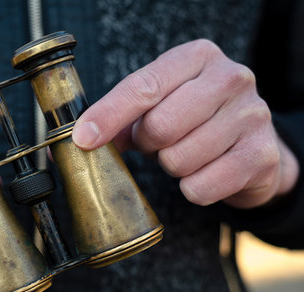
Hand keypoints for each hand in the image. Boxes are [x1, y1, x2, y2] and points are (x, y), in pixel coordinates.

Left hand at [72, 39, 298, 208]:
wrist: (250, 146)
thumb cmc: (194, 120)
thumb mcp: (159, 105)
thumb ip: (120, 118)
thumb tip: (76, 142)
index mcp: (197, 57)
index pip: (143, 87)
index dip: (108, 116)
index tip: (83, 138)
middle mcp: (230, 78)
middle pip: (160, 126)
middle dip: (148, 144)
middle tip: (157, 143)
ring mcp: (252, 115)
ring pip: (178, 160)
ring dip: (171, 166)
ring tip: (185, 153)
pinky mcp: (261, 155)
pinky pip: (200, 187)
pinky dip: (192, 188)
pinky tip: (204, 173)